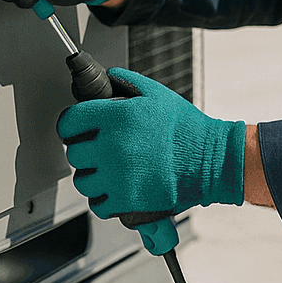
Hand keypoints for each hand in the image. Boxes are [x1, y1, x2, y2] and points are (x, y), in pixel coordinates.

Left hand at [57, 69, 245, 217]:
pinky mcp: (127, 200)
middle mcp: (112, 146)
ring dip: (92, 177)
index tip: (76, 130)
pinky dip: (105, 199)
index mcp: (116, 117)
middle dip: (84, 151)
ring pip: (83, 181)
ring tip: (109, 171)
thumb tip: (106, 77)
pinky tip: (117, 189)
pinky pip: (98, 204)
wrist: (212, 161)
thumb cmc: (187, 129)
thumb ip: (126, 82)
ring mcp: (118, 176)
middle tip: (99, 151)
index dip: (71, 126)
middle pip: (74, 153)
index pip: (69, 122)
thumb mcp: (156, 94)